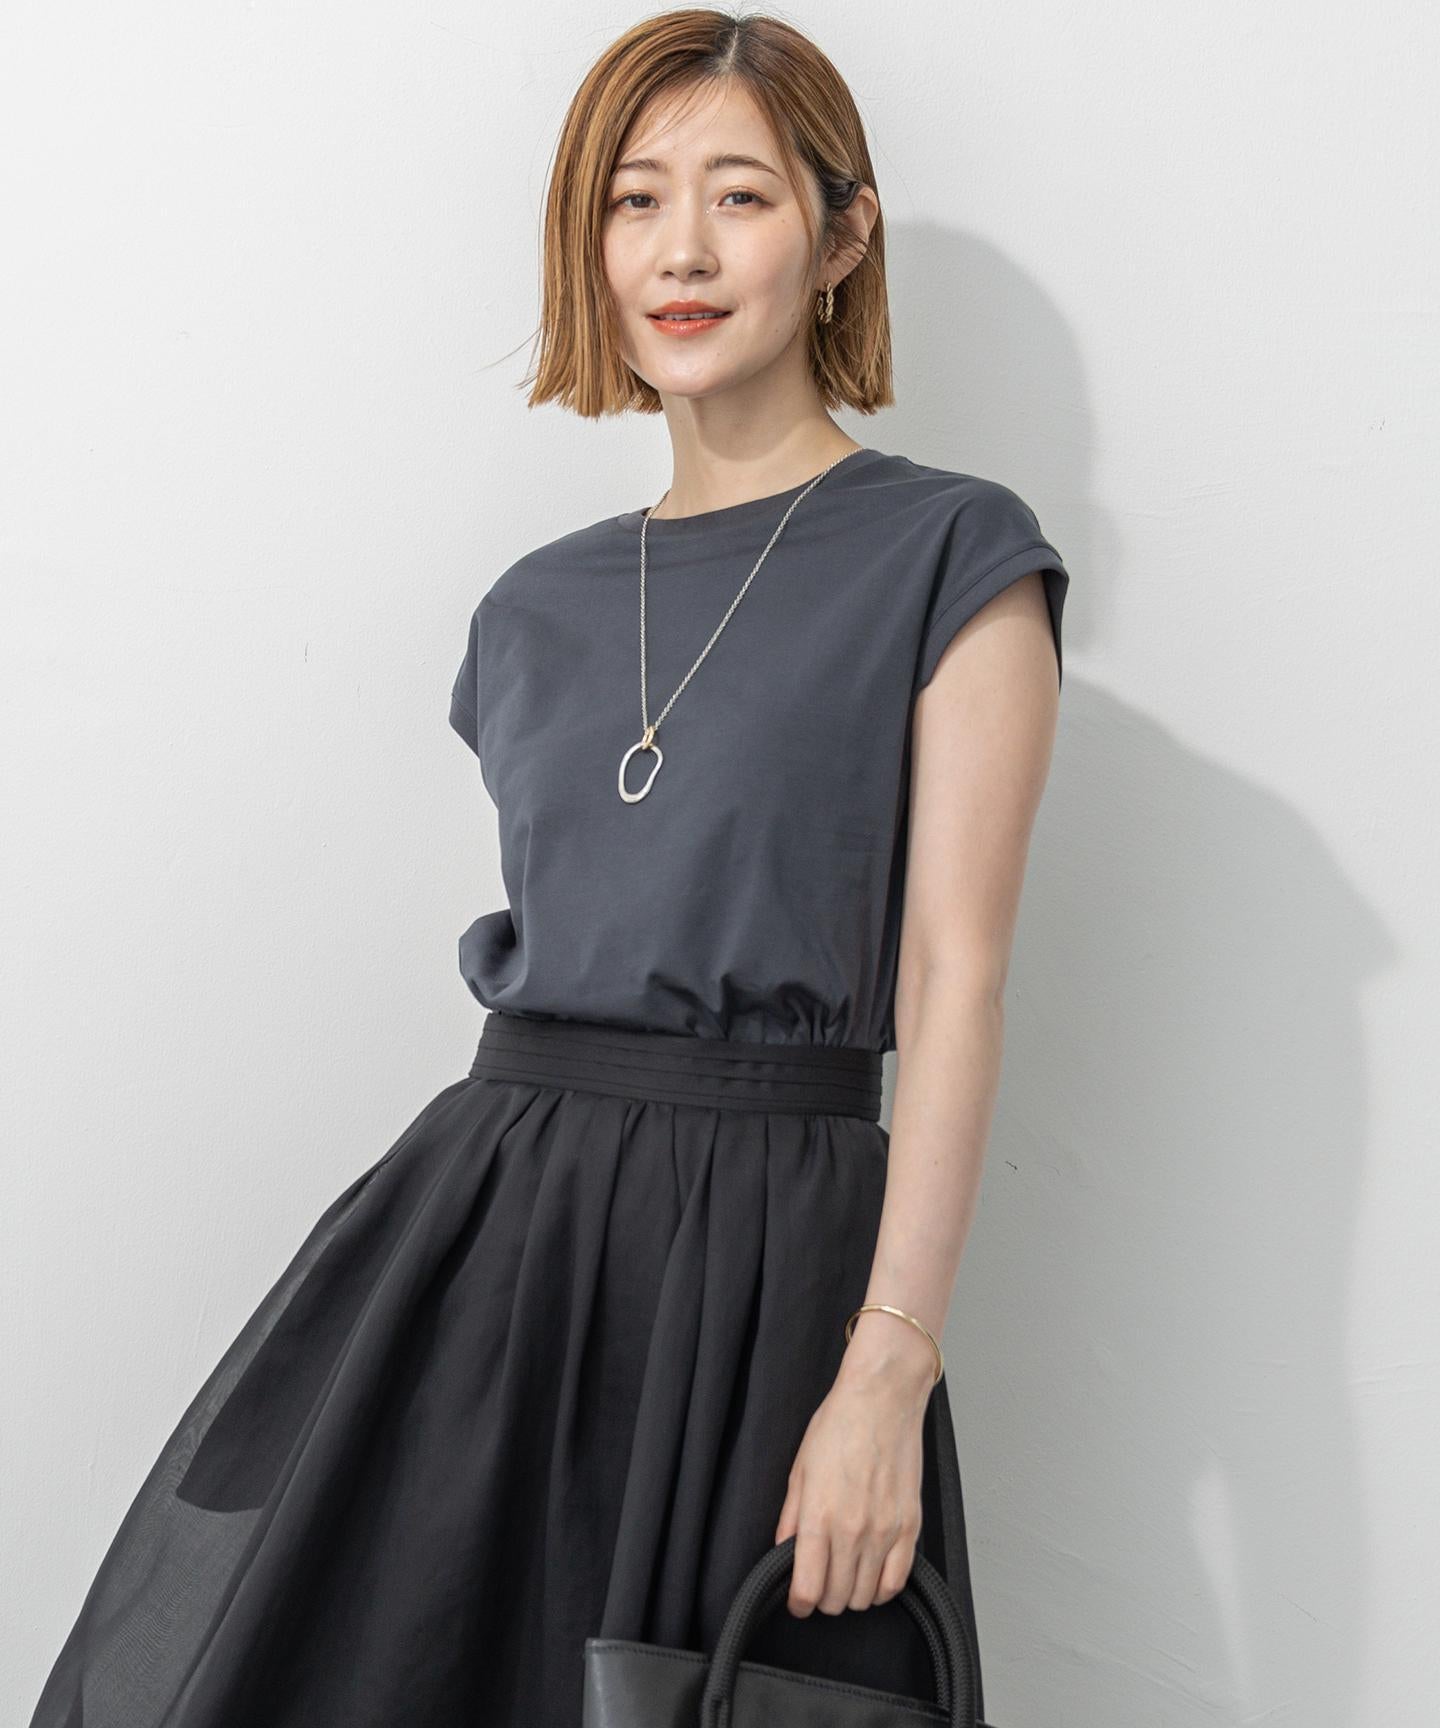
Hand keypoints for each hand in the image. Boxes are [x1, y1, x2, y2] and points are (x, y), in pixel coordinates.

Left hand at [773, 1327, 935, 1614]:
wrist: (882, 1398)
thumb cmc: (839, 1424)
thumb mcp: (801, 1468)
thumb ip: (792, 1517)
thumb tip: (784, 1550)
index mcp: (820, 1516)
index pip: (808, 1588)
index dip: (799, 1603)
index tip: (797, 1600)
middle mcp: (853, 1530)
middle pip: (837, 1598)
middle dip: (823, 1598)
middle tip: (819, 1583)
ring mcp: (885, 1531)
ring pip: (866, 1596)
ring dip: (851, 1594)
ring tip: (844, 1577)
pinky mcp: (910, 1526)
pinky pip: (897, 1580)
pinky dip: (882, 1589)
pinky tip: (872, 1576)